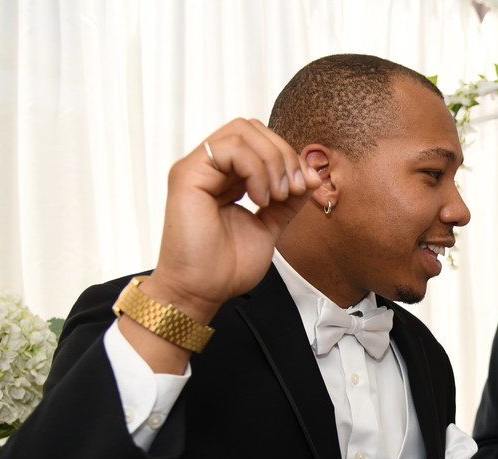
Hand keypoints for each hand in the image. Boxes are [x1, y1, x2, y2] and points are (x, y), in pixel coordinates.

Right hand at [147, 118, 320, 320]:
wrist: (201, 291)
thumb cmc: (224, 268)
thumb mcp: (268, 228)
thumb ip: (287, 202)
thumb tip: (309, 177)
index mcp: (226, 179)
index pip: (260, 142)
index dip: (289, 157)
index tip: (306, 186)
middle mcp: (210, 169)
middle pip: (252, 128)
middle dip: (283, 154)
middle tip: (294, 189)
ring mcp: (197, 169)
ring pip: (243, 132)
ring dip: (272, 162)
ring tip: (277, 197)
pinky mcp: (187, 174)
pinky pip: (230, 148)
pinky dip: (256, 169)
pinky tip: (260, 198)